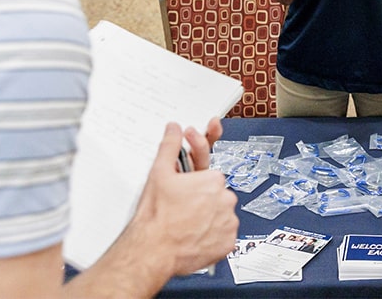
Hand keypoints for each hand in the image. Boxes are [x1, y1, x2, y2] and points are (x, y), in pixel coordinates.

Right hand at [125, 122, 238, 276]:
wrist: (153, 251)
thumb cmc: (156, 216)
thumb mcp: (159, 173)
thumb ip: (170, 146)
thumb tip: (174, 129)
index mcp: (213, 180)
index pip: (211, 176)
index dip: (196, 184)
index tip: (185, 191)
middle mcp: (226, 200)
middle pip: (217, 196)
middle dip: (203, 200)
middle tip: (183, 209)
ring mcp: (228, 223)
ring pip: (222, 215)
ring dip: (209, 218)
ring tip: (187, 224)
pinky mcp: (227, 243)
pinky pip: (224, 236)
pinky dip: (213, 236)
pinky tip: (195, 236)